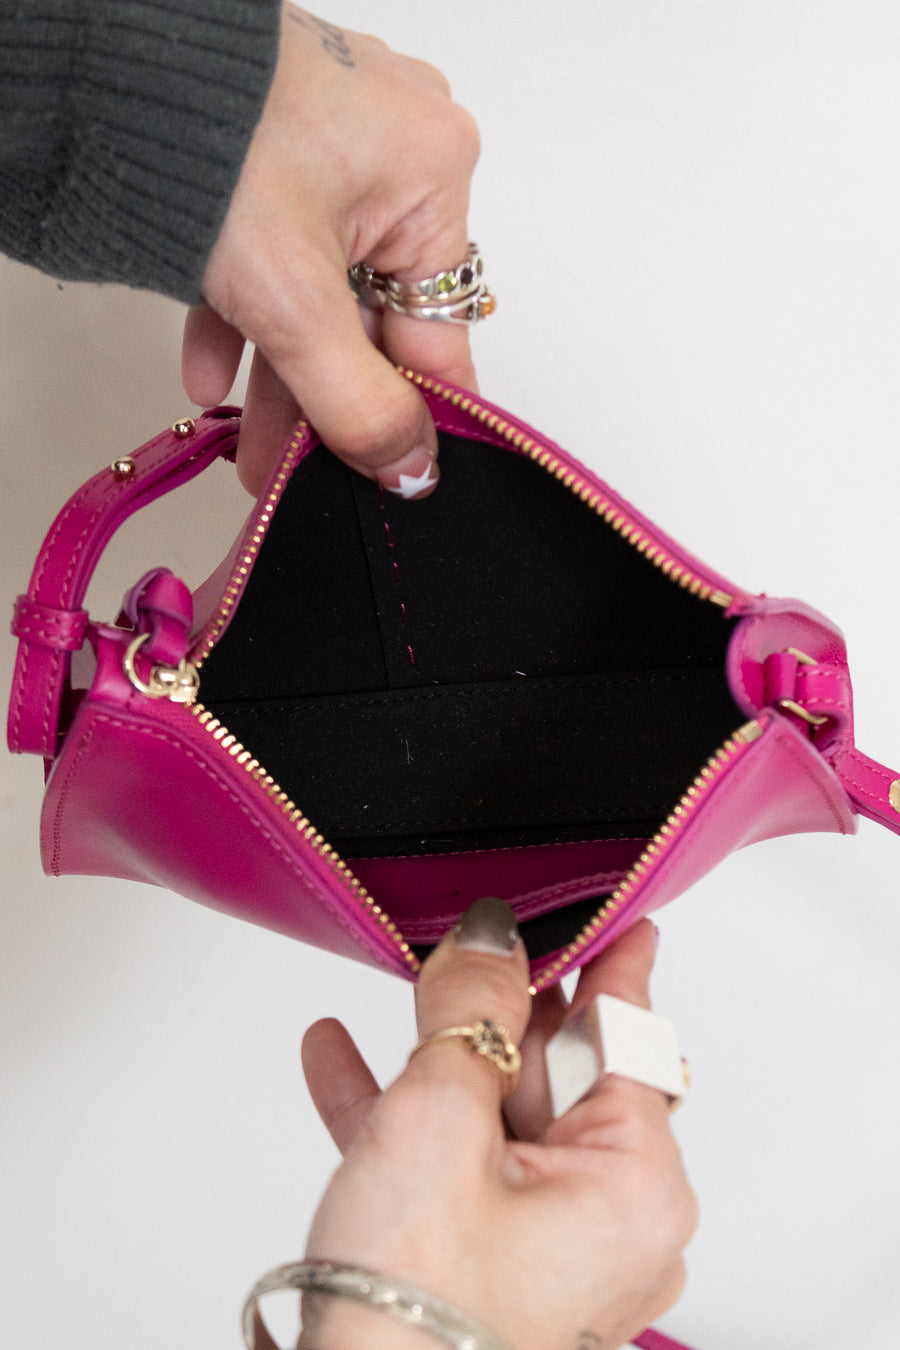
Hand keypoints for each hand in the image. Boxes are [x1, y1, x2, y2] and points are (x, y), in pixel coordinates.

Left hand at [182, 4, 480, 495]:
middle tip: (295, 471)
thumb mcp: (297, 302)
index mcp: (434, 177)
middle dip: (324, 403)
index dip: (410, 414)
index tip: (388, 474)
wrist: (104, 69)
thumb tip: (409, 470)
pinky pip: (274, 249)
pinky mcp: (273, 148)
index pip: (438, 332)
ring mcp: (332, 144)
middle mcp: (396, 153)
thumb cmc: (214, 145)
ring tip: (249, 444)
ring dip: (278, 371)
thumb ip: (358, 402)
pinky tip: (210, 373)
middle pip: (371, 317)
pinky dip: (245, 311)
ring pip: (318, 291)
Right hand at [300, 905, 696, 1349]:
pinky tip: (341, 1058)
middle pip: (554, 1074)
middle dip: (496, 1012)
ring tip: (395, 991)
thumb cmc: (414, 1317)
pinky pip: (446, 1162)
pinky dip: (398, 1110)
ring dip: (432, 1057)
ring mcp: (541, 1247)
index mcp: (633, 1187)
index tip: (617, 915)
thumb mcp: (440, 1119)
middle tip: (460, 949)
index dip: (612, 964)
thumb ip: (471, 1011)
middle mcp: (604, 1222)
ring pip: (491, 1116)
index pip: (628, 1039)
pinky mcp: (480, 1263)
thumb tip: (492, 937)